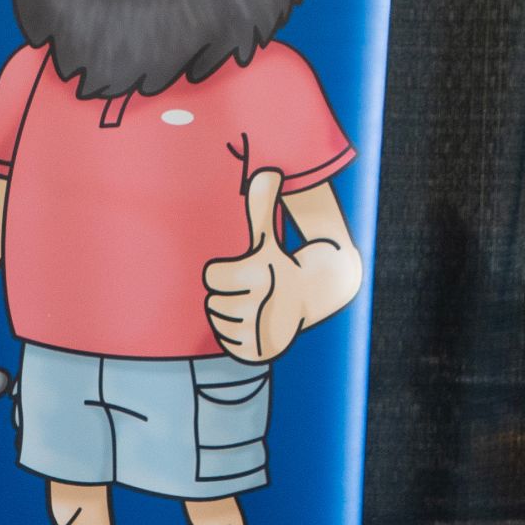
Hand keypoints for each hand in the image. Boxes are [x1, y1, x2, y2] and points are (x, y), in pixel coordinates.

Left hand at [201, 168, 299, 364]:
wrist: (313, 297)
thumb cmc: (280, 262)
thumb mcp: (270, 236)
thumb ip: (262, 205)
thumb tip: (264, 172)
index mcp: (259, 275)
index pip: (212, 276)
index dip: (223, 272)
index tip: (241, 271)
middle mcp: (261, 305)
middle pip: (213, 302)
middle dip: (227, 295)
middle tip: (249, 290)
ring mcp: (261, 331)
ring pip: (218, 321)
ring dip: (229, 313)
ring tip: (252, 306)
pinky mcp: (259, 353)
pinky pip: (226, 343)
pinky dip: (234, 336)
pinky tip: (251, 324)